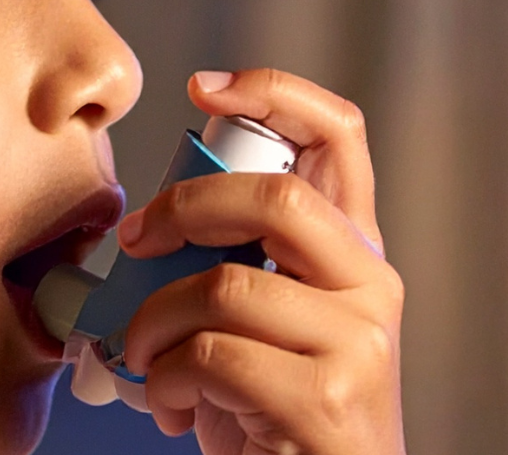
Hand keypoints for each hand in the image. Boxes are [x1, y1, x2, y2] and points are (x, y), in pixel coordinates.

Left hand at [115, 69, 404, 454]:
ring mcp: (357, 342)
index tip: (203, 87)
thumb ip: (237, 265)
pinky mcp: (325, 398)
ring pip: (224, 286)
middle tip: (135, 241)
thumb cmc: (277, 419)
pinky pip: (212, 356)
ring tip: (146, 358)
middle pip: (275, 197)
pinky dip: (166, 380)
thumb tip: (150, 225)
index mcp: (354, 252)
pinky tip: (174, 406)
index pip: (340, 136)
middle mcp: (371, 285)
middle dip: (182, 208)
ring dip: (154, 323)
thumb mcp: (266, 325)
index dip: (275, 93)